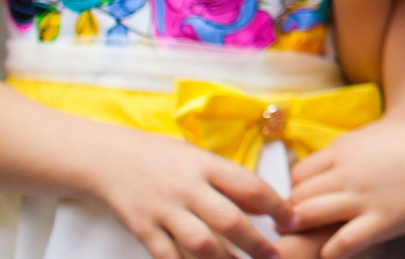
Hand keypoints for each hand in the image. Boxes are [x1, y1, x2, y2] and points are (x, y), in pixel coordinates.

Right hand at [92, 126, 284, 258]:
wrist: (110, 159)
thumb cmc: (165, 157)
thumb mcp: (200, 157)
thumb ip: (228, 178)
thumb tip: (265, 204)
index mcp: (206, 165)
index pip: (250, 186)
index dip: (276, 205)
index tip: (294, 220)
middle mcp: (186, 188)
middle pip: (228, 219)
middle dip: (256, 242)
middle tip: (275, 255)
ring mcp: (163, 210)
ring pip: (200, 244)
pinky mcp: (143, 229)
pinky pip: (168, 256)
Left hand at [284, 119, 404, 257]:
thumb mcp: (375, 133)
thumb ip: (347, 148)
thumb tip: (324, 160)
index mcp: (345, 149)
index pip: (298, 173)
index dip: (297, 189)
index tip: (306, 199)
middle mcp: (347, 172)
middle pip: (297, 196)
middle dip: (294, 212)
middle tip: (303, 222)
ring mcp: (362, 197)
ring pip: (307, 216)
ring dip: (303, 229)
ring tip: (309, 236)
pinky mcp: (380, 221)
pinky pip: (340, 244)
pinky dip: (330, 252)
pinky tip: (334, 251)